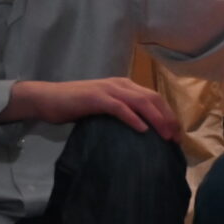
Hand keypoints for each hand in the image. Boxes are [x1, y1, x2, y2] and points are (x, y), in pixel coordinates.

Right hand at [3, 77, 180, 139]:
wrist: (47, 99)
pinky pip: (120, 108)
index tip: (176, 135)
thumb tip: (140, 132)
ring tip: (165, 136)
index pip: (154, 98)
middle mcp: (120, 84)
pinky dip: (133, 118)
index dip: (168, 115)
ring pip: (141, 102)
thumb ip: (120, 113)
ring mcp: (108, 90)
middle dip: (168, 118)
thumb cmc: (74, 106)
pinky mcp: (96, 98)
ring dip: (156, 119)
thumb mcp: (102, 108)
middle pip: (153, 99)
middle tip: (175, 139)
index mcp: (124, 86)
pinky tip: (142, 131)